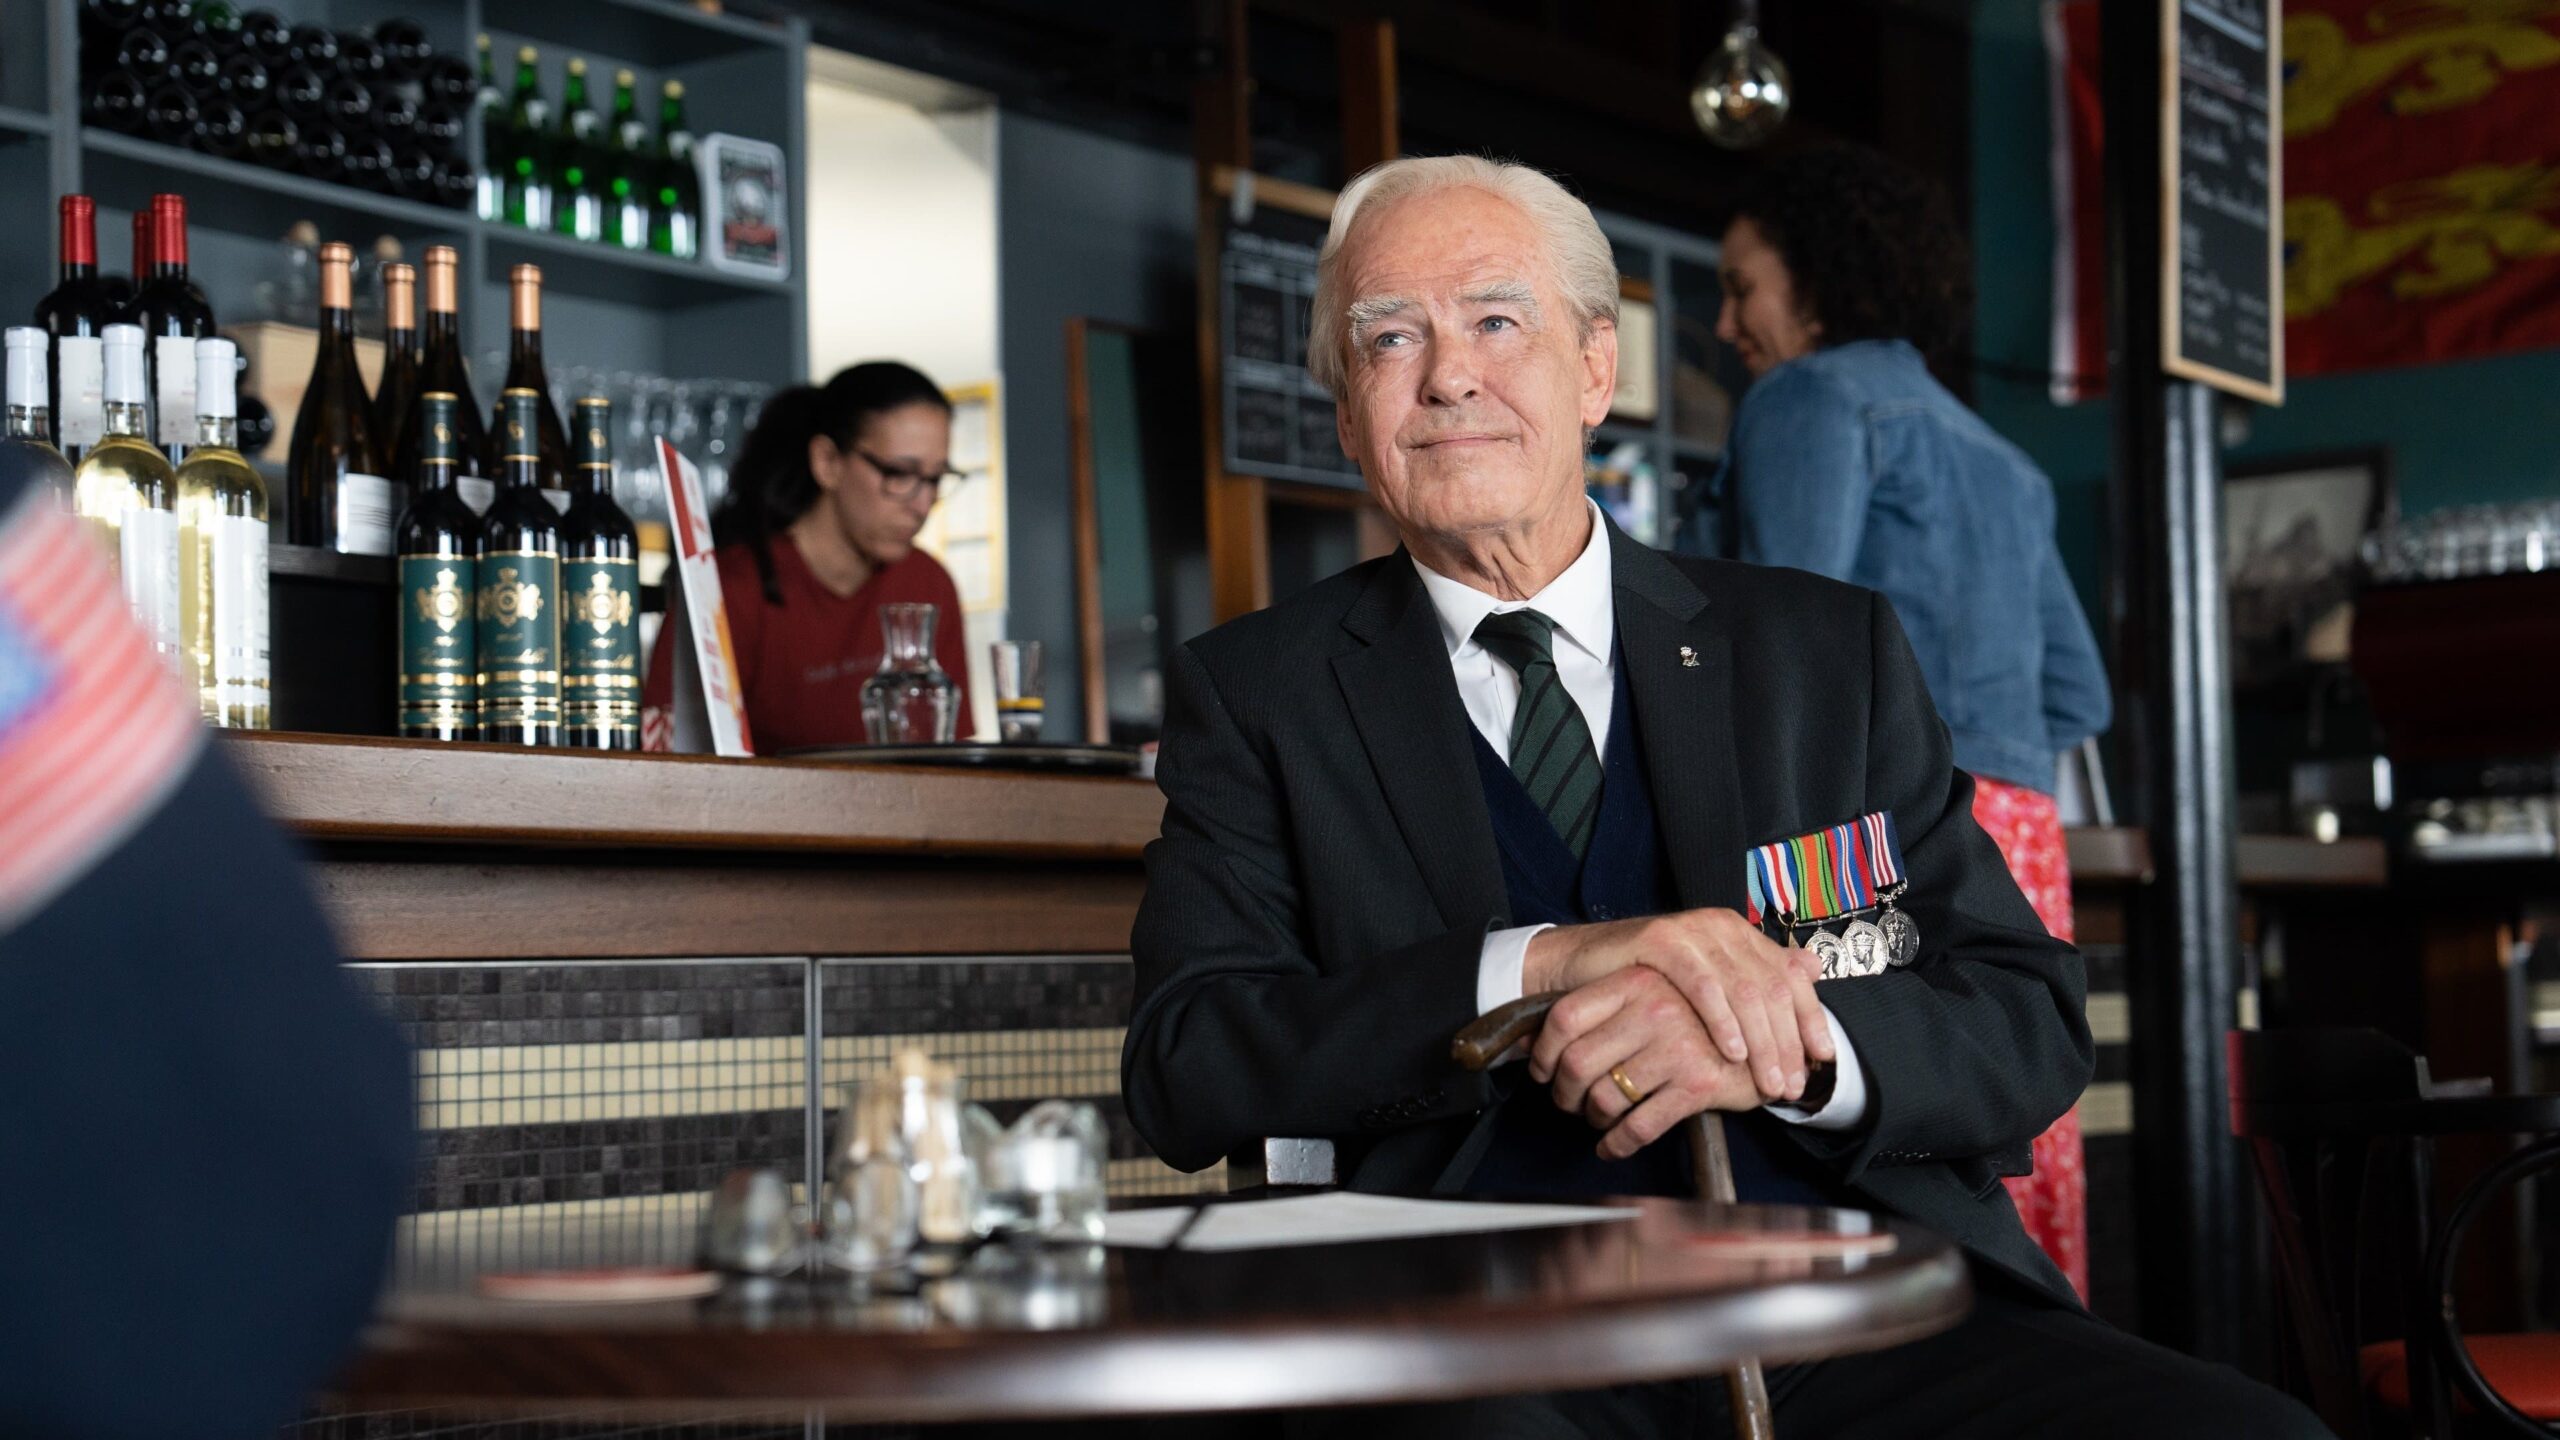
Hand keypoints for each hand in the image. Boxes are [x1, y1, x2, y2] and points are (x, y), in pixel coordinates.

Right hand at [1522, 907, 1833, 1102]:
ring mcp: (1692, 930)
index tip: (1822, 1060)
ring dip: (1761, 1041)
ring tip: (1767, 1080)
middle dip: (1786, 1043)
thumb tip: (1814, 972)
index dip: (1810, 1020)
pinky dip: (1721, 1021)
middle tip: (1790, 1085)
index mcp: (1740, 934)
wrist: (1583, 967)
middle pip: (1772, 988)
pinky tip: (1731, 1053)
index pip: (1790, 978)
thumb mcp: (1707, 986)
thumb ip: (1755, 981)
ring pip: (1743, 990)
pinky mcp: (1661, 940)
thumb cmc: (1646, 984)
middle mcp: (1722, 926)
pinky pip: (1702, 984)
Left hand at [1525, 966, 1762, 1158]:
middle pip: (1577, 1062)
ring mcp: (1676, 1048)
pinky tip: (1611, 1147)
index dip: (1544, 1051)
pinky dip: (1617, 1144)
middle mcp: (1654, 1010)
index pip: (1565, 1016)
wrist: (1768, 1037)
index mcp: (1637, 981)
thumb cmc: (1701, 1019)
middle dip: (1564, 1094)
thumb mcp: (1652, 995)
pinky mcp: (1696, 1085)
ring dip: (1592, 1118)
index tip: (1543, 1069)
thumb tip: (1535, 1034)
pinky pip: (1638, 1126)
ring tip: (1595, 1119)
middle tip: (1567, 1102)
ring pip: (1605, 1097)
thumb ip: (1604, 1007)